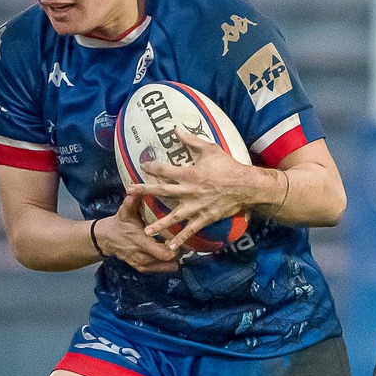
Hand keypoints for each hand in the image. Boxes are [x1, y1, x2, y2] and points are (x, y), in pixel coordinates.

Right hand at [96, 193, 180, 273]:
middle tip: (183, 241)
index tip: (180, 238)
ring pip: (166, 267)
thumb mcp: (125, 211)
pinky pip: (159, 270)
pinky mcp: (141, 268)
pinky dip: (167, 265)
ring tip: (178, 247)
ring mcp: (141, 264)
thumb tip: (136, 190)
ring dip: (174, 259)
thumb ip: (131, 202)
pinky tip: (172, 255)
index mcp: (140, 242)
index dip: (175, 248)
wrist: (107, 238)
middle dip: (178, 252)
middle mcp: (142, 256)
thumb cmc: (120, 223)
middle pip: (168, 260)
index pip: (164, 253)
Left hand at [124, 129, 269, 254]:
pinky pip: (191, 230)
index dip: (152, 167)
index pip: (165, 170)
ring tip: (145, 231)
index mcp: (189, 174)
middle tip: (129, 191)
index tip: (143, 166)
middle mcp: (189, 191)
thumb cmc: (228, 166)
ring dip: (159, 224)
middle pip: (162, 191)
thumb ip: (191, 140)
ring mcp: (196, 207)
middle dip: (144, 191)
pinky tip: (170, 247)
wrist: (246, 186)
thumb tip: (175, 128)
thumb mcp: (210, 149)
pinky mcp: (204, 217)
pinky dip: (181, 239)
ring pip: (174, 217)